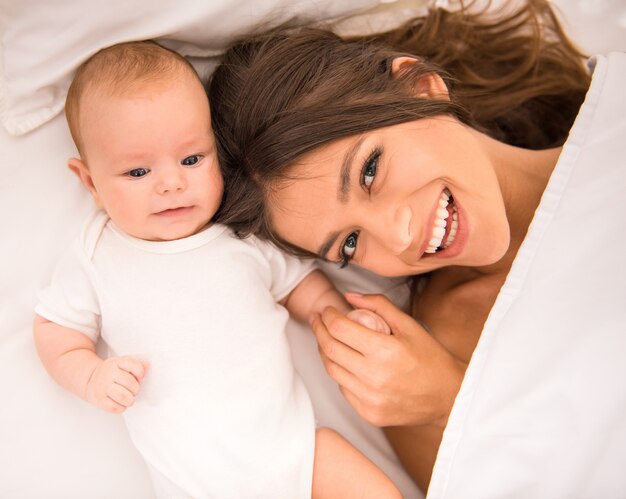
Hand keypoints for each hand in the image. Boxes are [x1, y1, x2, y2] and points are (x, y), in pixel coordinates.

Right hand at [85, 356, 147, 412]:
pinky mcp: (98, 399)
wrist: (91, 379)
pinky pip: (115, 407)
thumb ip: (136, 365)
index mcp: (116, 362)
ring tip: (128, 398)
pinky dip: (121, 408)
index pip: (133, 365)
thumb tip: (147, 365)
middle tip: (133, 390)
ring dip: (130, 400)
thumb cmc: (111, 373)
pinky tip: (120, 403)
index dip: (140, 373)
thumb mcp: (122, 364)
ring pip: (123, 396)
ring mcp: (102, 386)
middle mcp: (108, 373)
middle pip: (130, 383)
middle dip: (135, 389)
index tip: (140, 378)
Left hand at [310, 293, 464, 427]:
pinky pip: (343, 388)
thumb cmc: (430, 358)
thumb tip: (349, 296)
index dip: (327, 316)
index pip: (339, 329)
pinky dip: (339, 371)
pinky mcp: (369, 413)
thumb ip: (378, 306)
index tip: (327, 310)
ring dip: (325, 350)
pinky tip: (344, 361)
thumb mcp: (409, 325)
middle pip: (329, 348)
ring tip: (327, 338)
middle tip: (318, 320)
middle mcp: (374, 377)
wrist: (449, 396)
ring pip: (331, 369)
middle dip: (319, 329)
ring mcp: (370, 398)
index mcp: (385, 351)